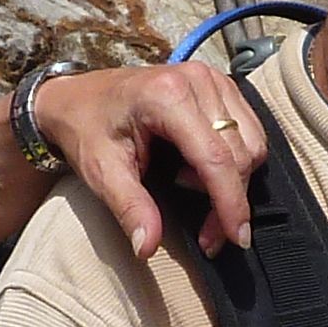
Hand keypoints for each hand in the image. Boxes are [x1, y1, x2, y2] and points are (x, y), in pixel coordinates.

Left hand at [28, 61, 269, 257]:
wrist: (75, 96)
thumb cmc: (86, 129)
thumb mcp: (100, 172)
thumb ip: (130, 208)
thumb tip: (147, 247)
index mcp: (166, 97)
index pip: (216, 158)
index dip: (231, 203)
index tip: (236, 238)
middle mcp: (196, 81)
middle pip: (240, 153)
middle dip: (230, 201)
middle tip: (208, 234)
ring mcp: (211, 79)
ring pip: (252, 143)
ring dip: (233, 180)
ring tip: (190, 189)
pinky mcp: (219, 85)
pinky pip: (249, 130)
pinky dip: (235, 160)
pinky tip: (198, 169)